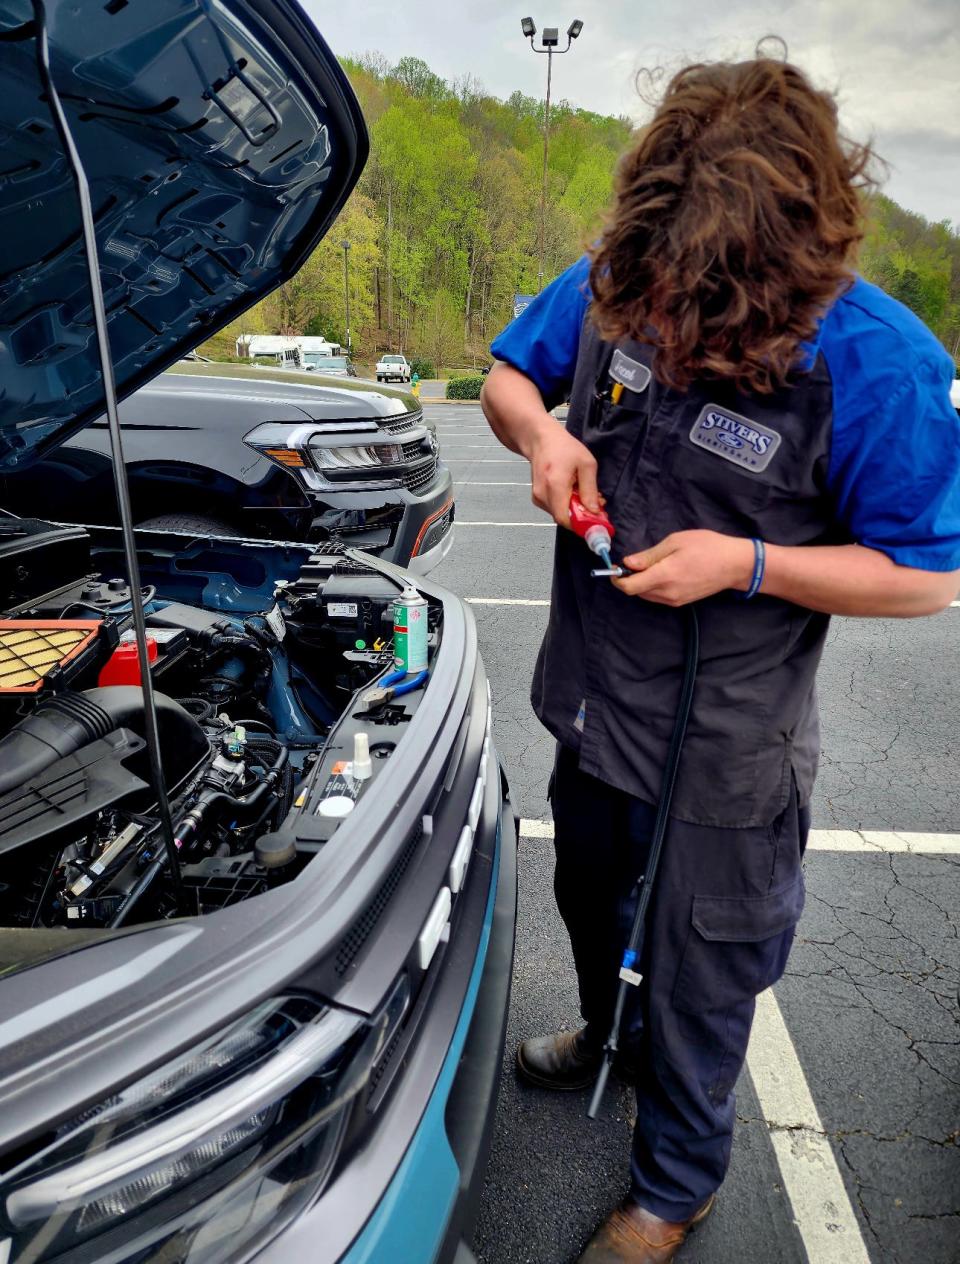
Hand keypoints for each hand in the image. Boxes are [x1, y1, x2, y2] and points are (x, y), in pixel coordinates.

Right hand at [528, 423, 600, 526]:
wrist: (541, 440)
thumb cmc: (563, 448)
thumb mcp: (586, 464)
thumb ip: (590, 490)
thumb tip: (594, 512)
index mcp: (555, 484)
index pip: (565, 518)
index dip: (581, 523)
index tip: (595, 520)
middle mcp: (542, 494)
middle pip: (564, 518)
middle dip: (581, 515)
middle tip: (595, 502)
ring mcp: (537, 497)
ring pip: (560, 514)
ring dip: (574, 509)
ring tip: (581, 491)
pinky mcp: (537, 498)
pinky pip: (555, 509)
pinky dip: (566, 505)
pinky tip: (571, 491)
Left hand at [612, 530, 754, 605]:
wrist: (735, 565)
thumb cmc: (708, 547)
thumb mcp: (676, 542)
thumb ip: (649, 555)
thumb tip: (628, 563)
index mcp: (664, 576)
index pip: (629, 587)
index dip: (617, 579)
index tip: (615, 568)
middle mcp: (667, 593)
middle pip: (636, 591)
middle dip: (629, 578)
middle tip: (635, 561)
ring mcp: (675, 600)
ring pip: (646, 595)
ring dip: (641, 582)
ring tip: (652, 564)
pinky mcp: (681, 602)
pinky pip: (658, 597)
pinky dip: (653, 586)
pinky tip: (663, 572)